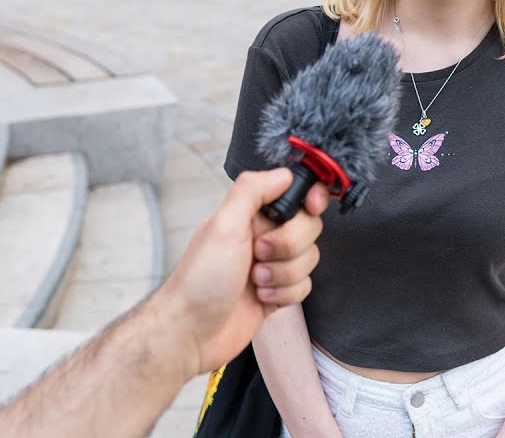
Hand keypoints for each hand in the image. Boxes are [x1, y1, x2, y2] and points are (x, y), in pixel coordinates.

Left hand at [167, 168, 327, 374]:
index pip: (294, 193)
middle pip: (309, 228)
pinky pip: (304, 286)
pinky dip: (285, 294)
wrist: (193, 331)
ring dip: (284, 273)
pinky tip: (261, 298)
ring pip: (309, 259)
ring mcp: (271, 265)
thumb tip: (282, 173)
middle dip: (289, 245)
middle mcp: (263, 235)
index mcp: (250, 214)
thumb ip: (252, 191)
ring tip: (255, 281)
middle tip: (259, 253)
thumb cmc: (200, 280)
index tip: (311, 206)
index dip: (309, 198)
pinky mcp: (277, 291)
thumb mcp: (224, 225)